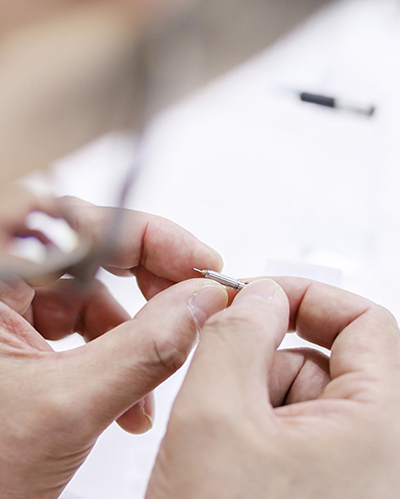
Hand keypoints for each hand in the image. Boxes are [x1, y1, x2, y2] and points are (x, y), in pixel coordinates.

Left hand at [0, 198, 227, 498]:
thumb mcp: (66, 407)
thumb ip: (144, 350)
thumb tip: (200, 302)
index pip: (81, 223)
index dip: (152, 236)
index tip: (199, 262)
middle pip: (91, 251)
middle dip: (149, 282)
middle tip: (191, 302)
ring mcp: (7, 311)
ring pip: (92, 295)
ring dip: (134, 337)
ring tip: (148, 386)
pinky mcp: (21, 337)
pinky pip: (82, 327)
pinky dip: (115, 357)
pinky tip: (126, 399)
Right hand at [146, 278, 399, 497]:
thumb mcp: (215, 421)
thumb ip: (236, 337)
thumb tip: (258, 294)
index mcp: (383, 428)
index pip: (365, 322)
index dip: (307, 297)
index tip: (258, 297)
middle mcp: (383, 454)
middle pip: (327, 360)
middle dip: (265, 360)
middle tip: (221, 387)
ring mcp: (358, 477)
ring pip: (304, 399)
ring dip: (254, 402)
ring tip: (222, 447)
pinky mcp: (331, 491)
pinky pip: (295, 436)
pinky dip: (256, 433)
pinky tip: (230, 468)